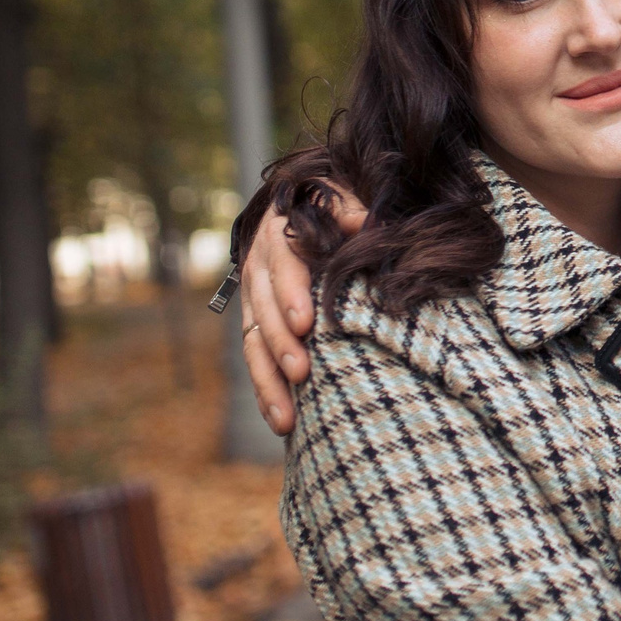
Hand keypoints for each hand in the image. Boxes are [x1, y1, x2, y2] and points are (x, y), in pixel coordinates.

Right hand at [238, 184, 361, 431]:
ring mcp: (255, 302)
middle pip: (264, 311)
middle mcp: (259, 272)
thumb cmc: (327, 207)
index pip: (282, 266)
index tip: (306, 323)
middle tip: (300, 373)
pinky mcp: (257, 327)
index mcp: (278, 239)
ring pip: (254, 345)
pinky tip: (282, 422)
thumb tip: (366, 223)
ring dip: (268, 381)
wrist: (296, 211)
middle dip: (281, 344)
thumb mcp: (336, 197)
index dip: (291, 294)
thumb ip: (349, 210)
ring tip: (286, 417)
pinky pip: (257, 362)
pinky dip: (267, 391)